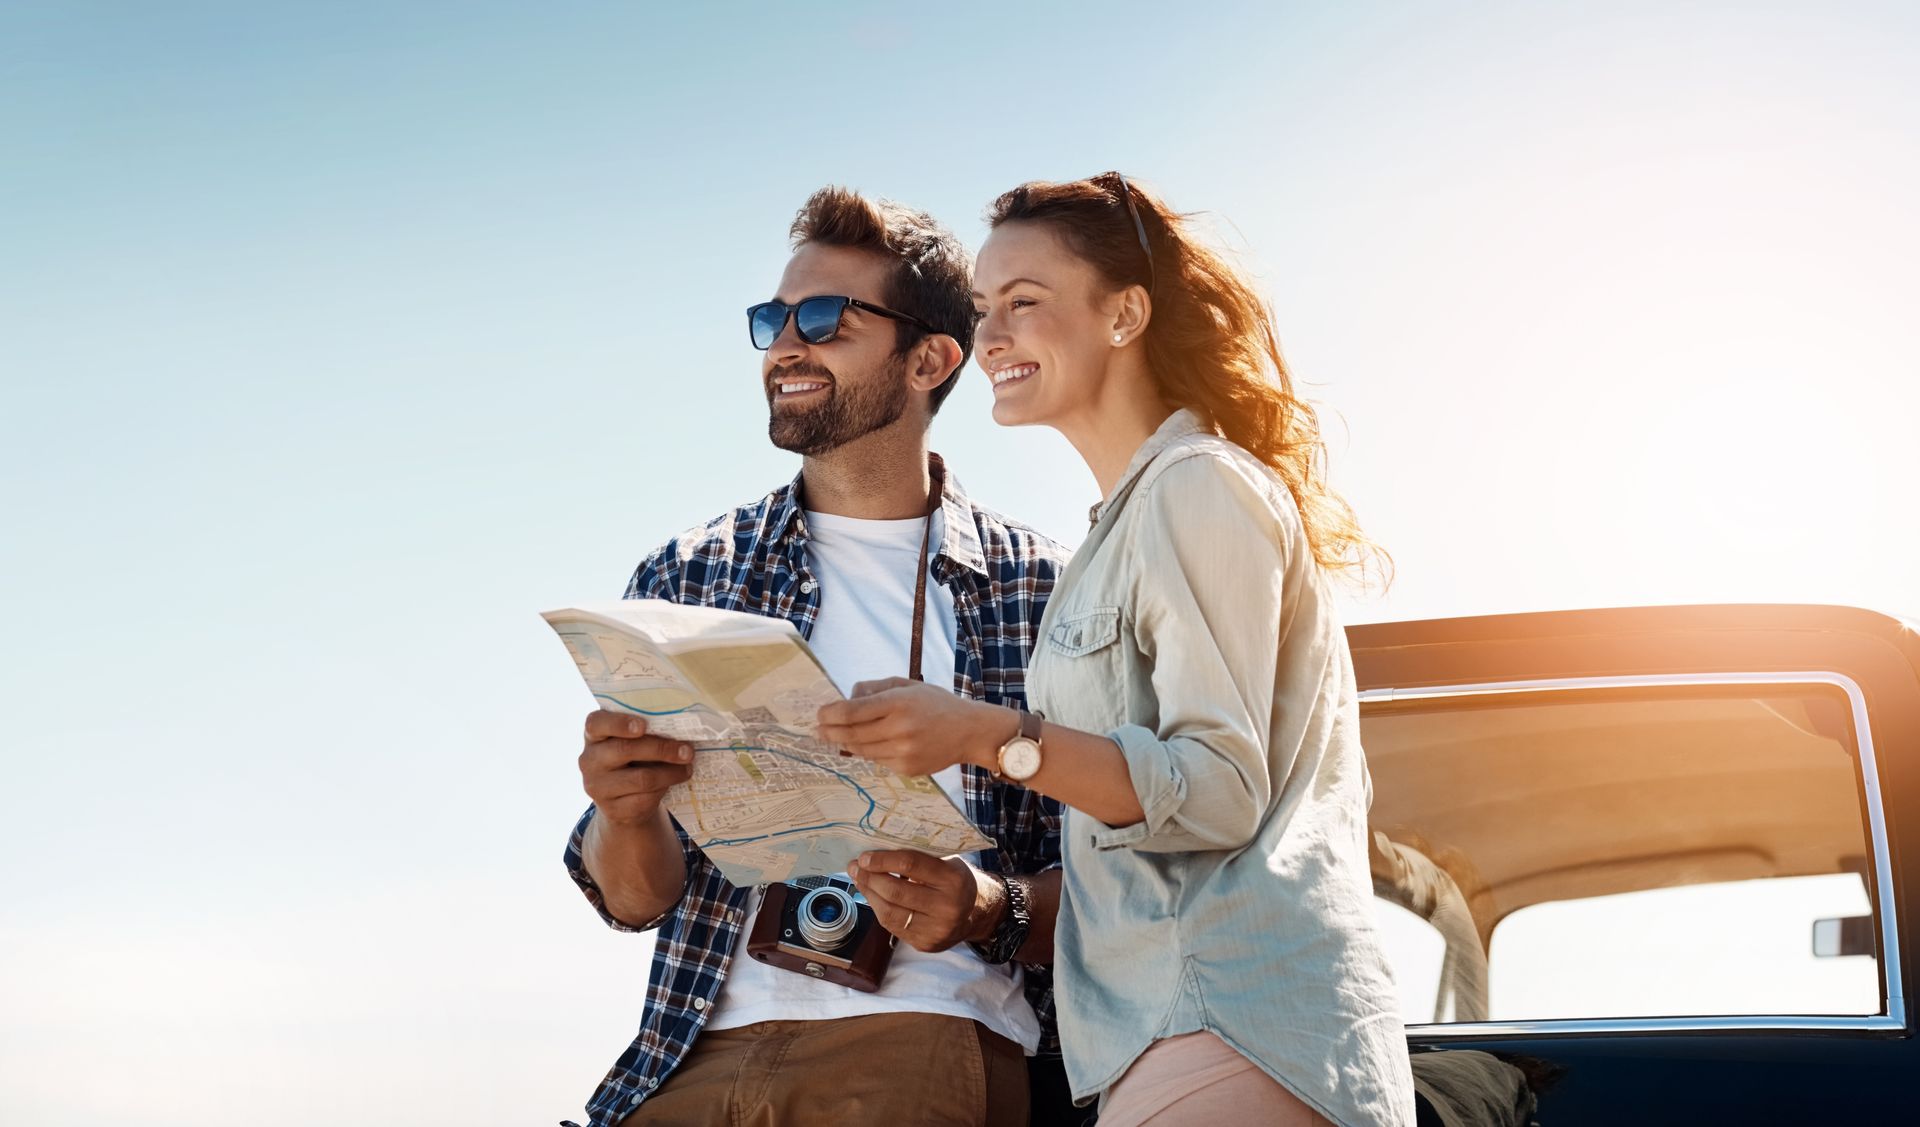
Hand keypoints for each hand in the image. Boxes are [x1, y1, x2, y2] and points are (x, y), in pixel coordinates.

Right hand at [578, 711, 693, 826]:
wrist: (622, 798)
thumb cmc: (632, 758)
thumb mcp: (633, 741)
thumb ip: (646, 732)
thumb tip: (681, 731)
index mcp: (594, 735)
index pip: (596, 723)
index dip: (618, 723)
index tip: (643, 725)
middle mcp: (589, 760)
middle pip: (625, 750)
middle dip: (661, 749)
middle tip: (687, 751)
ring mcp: (597, 787)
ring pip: (641, 778)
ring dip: (670, 772)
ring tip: (687, 767)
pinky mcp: (612, 810)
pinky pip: (644, 799)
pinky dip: (664, 788)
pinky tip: (675, 781)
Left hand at [816, 677, 1014, 776]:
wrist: (970, 731)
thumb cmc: (936, 704)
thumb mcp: (907, 685)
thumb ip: (876, 688)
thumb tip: (847, 698)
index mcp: (898, 703)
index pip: (852, 711)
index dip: (830, 714)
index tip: (820, 714)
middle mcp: (899, 729)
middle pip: (851, 734)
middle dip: (830, 732)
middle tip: (818, 730)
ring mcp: (903, 752)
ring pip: (861, 751)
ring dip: (846, 744)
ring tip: (837, 737)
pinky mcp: (907, 769)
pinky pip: (877, 761)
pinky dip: (869, 753)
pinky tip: (869, 745)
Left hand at [849, 850, 999, 952]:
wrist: (976, 914)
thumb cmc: (954, 881)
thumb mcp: (947, 862)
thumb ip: (918, 859)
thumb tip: (876, 853)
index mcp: (953, 879)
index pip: (911, 865)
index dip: (883, 860)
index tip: (864, 857)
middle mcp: (947, 906)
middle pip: (896, 891)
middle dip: (870, 878)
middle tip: (855, 867)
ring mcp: (936, 929)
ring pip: (890, 912)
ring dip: (869, 894)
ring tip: (859, 880)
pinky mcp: (925, 944)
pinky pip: (893, 927)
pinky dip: (878, 909)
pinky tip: (872, 897)